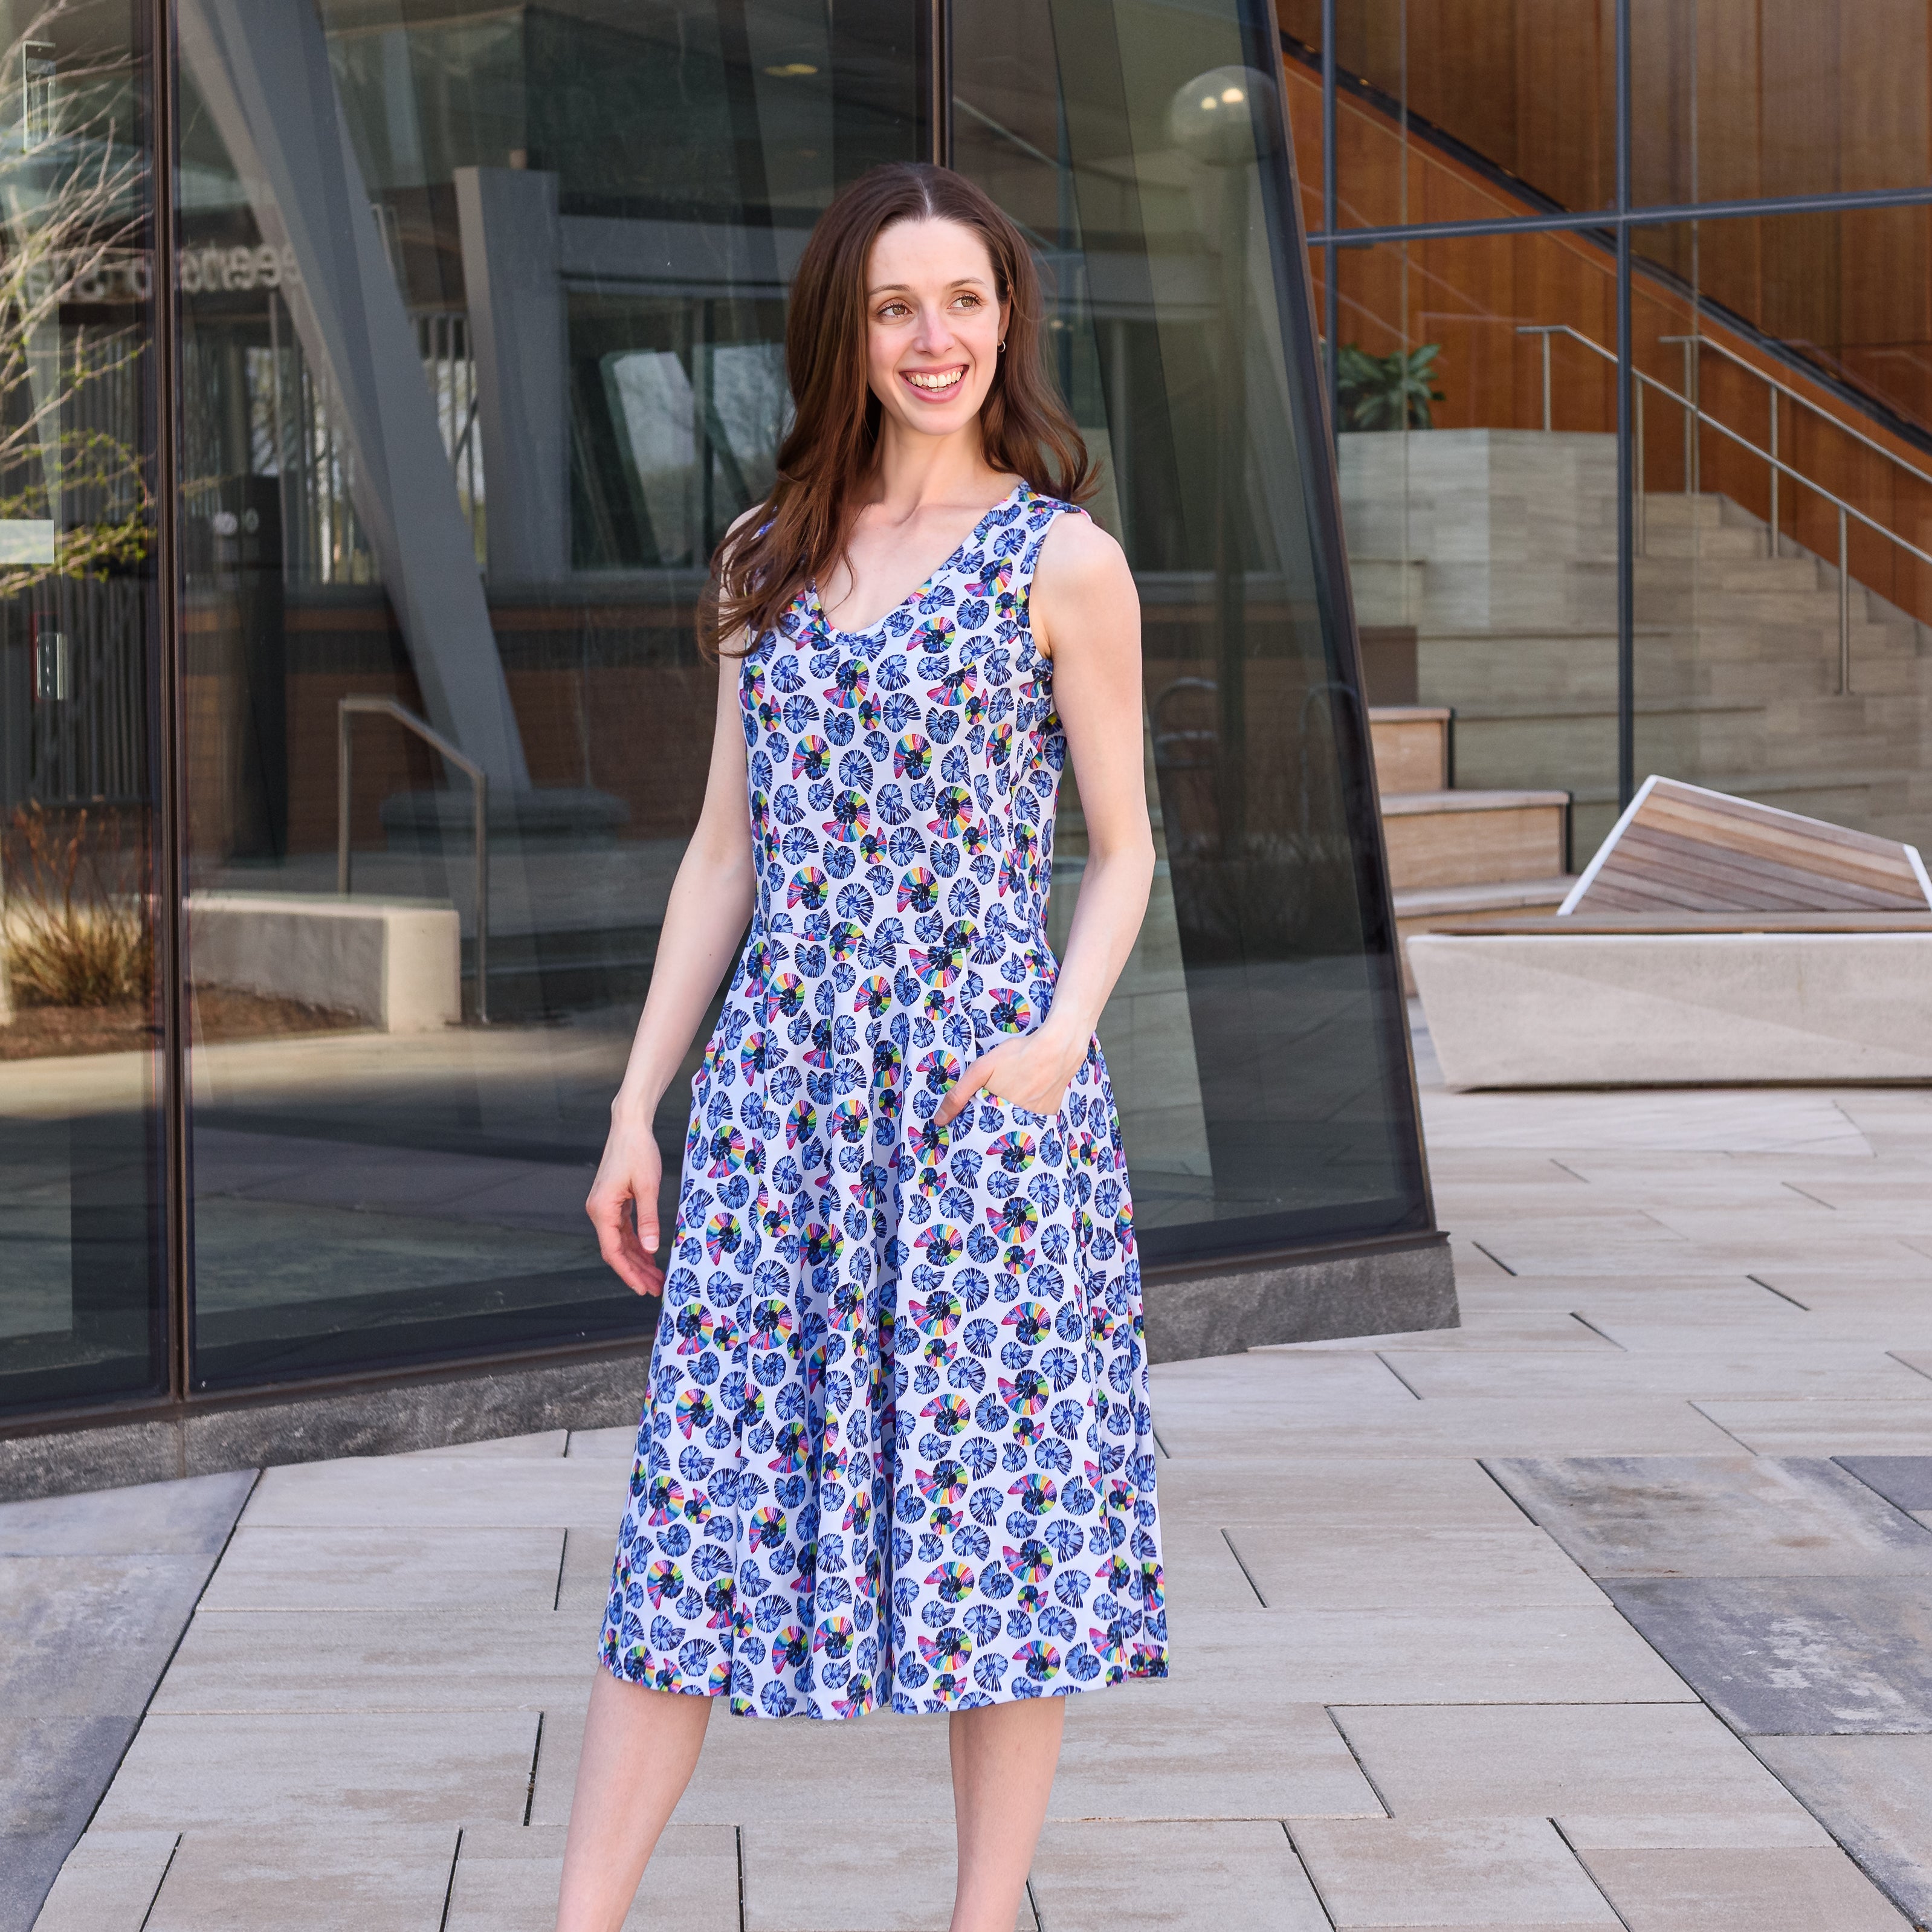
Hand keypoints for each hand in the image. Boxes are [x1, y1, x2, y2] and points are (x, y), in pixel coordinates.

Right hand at [586, 1105, 666, 1296]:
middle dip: (635, 1271)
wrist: (629, 1126)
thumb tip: (651, 1250)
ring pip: (620, 1242)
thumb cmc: (638, 1152)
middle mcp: (598, 1211)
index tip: (642, 1289)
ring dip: (637, 1259)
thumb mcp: (648, 1187)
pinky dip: (636, 1243)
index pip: (612, 1252)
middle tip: (655, 1289)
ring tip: (655, 1277)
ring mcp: (605, 1206)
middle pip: (616, 1250)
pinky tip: (650, 1255)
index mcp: (601, 1210)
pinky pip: (623, 1229)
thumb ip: (648, 1220)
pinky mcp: (613, 1201)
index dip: (628, 1273)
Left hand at [934, 1027, 1087, 1129]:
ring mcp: (1037, 1121)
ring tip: (1013, 1094)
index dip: (974, 1126)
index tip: (968, 1123)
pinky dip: (1028, 1111)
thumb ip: (959, 1095)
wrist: (1058, 1047)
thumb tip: (939, 1120)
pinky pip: (1034, 1119)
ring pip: (1017, 1125)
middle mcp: (1019, 1124)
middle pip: (999, 1131)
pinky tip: (1029, 1093)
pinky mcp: (1051, 1115)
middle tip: (994, 1101)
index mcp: (999, 1116)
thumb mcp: (982, 1069)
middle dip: (993, 1122)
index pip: (981, 1133)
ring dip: (1010, 1116)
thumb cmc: (1018, 1055)